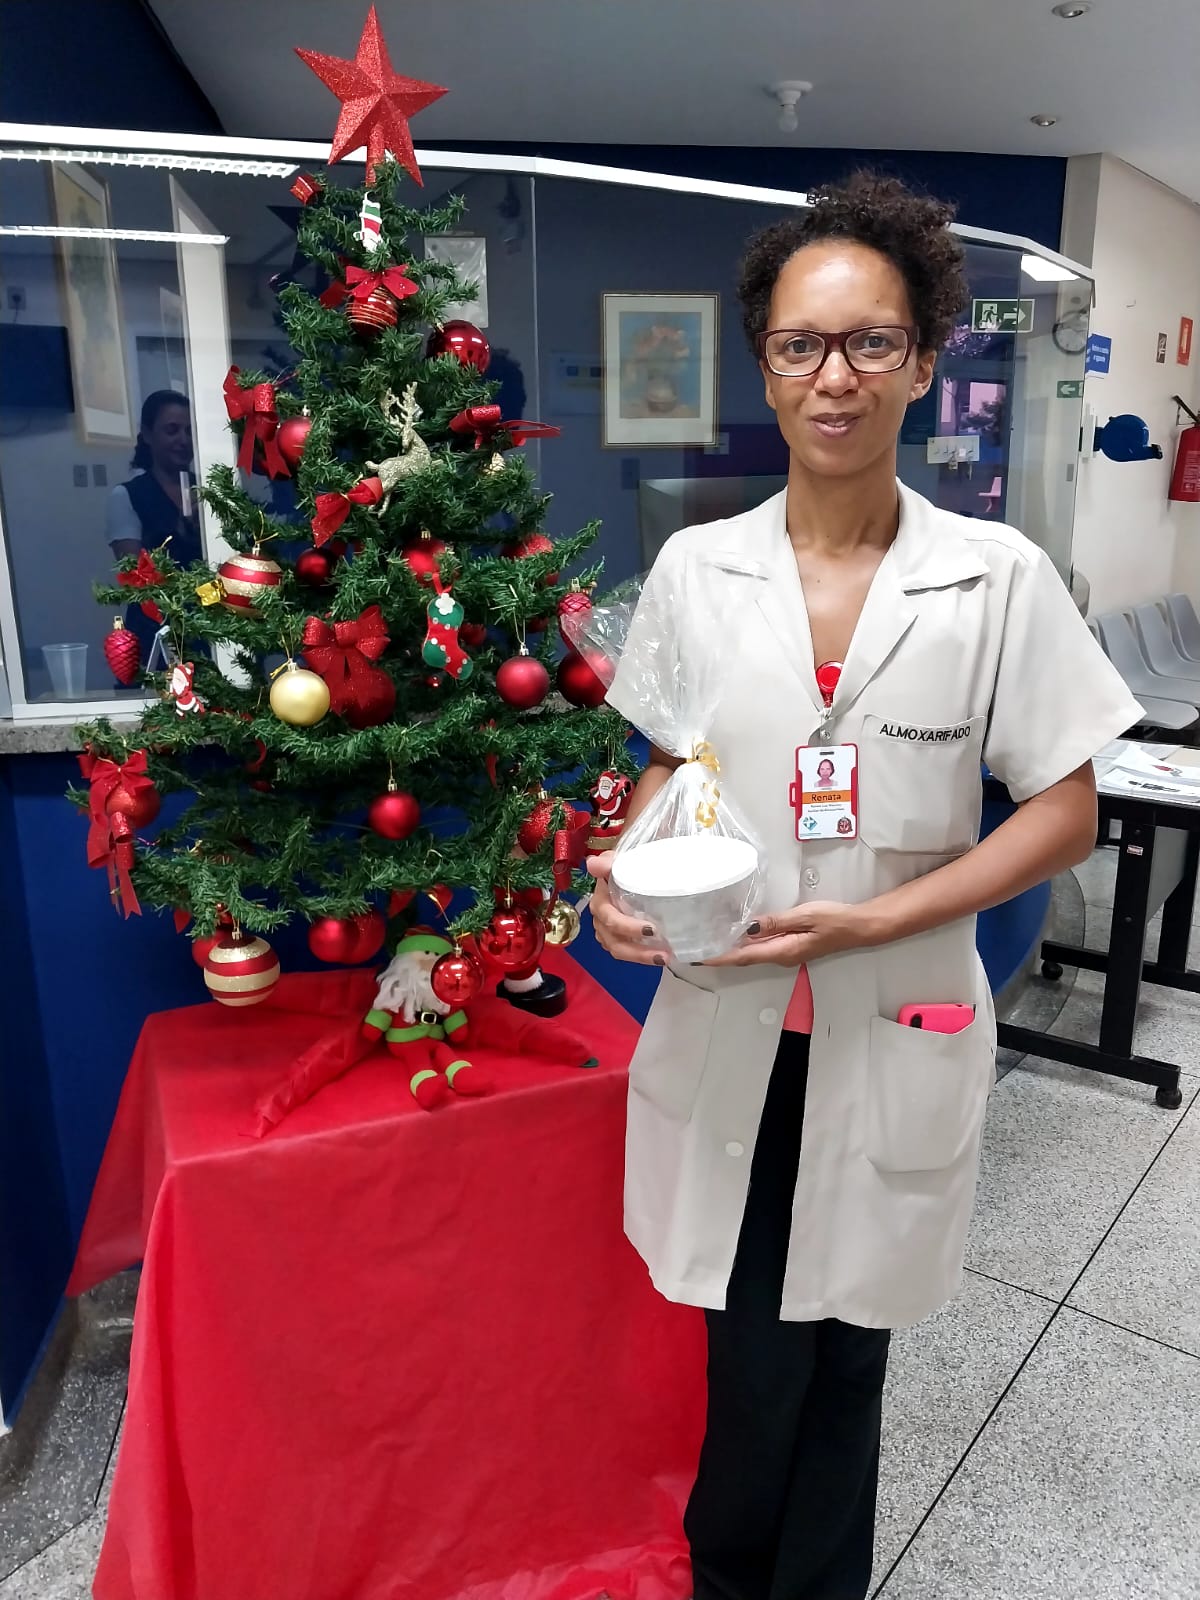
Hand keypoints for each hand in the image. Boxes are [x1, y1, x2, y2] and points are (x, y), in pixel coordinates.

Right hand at [587, 852, 665, 966]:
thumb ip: (608, 862)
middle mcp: (601, 918)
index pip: (609, 918)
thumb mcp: (620, 859)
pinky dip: (641, 956)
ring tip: (664, 958)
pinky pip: (626, 952)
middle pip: (614, 940)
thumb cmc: (625, 865)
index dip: (627, 927)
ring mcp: (608, 930)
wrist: (630, 868)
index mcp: (601, 900)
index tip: (651, 930)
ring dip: (640, 957)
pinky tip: (659, 956)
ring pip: (619, 950)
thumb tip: (593, 863)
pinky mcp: (618, 936)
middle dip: (637, 950)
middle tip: (663, 953)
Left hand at [703, 901, 868, 967]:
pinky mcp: (789, 945)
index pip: (742, 957)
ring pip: (751, 952)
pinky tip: (735, 933)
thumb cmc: (835, 919)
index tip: (696, 956)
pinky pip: (761, 946)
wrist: (859, 926)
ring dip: (729, 949)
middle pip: (743, 957)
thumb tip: (747, 928)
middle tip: (694, 945)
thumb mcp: (804, 916)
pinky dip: (744, 943)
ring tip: (706, 938)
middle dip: (718, 954)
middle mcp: (780, 956)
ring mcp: (785, 952)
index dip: (718, 958)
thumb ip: (775, 922)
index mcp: (782, 951)